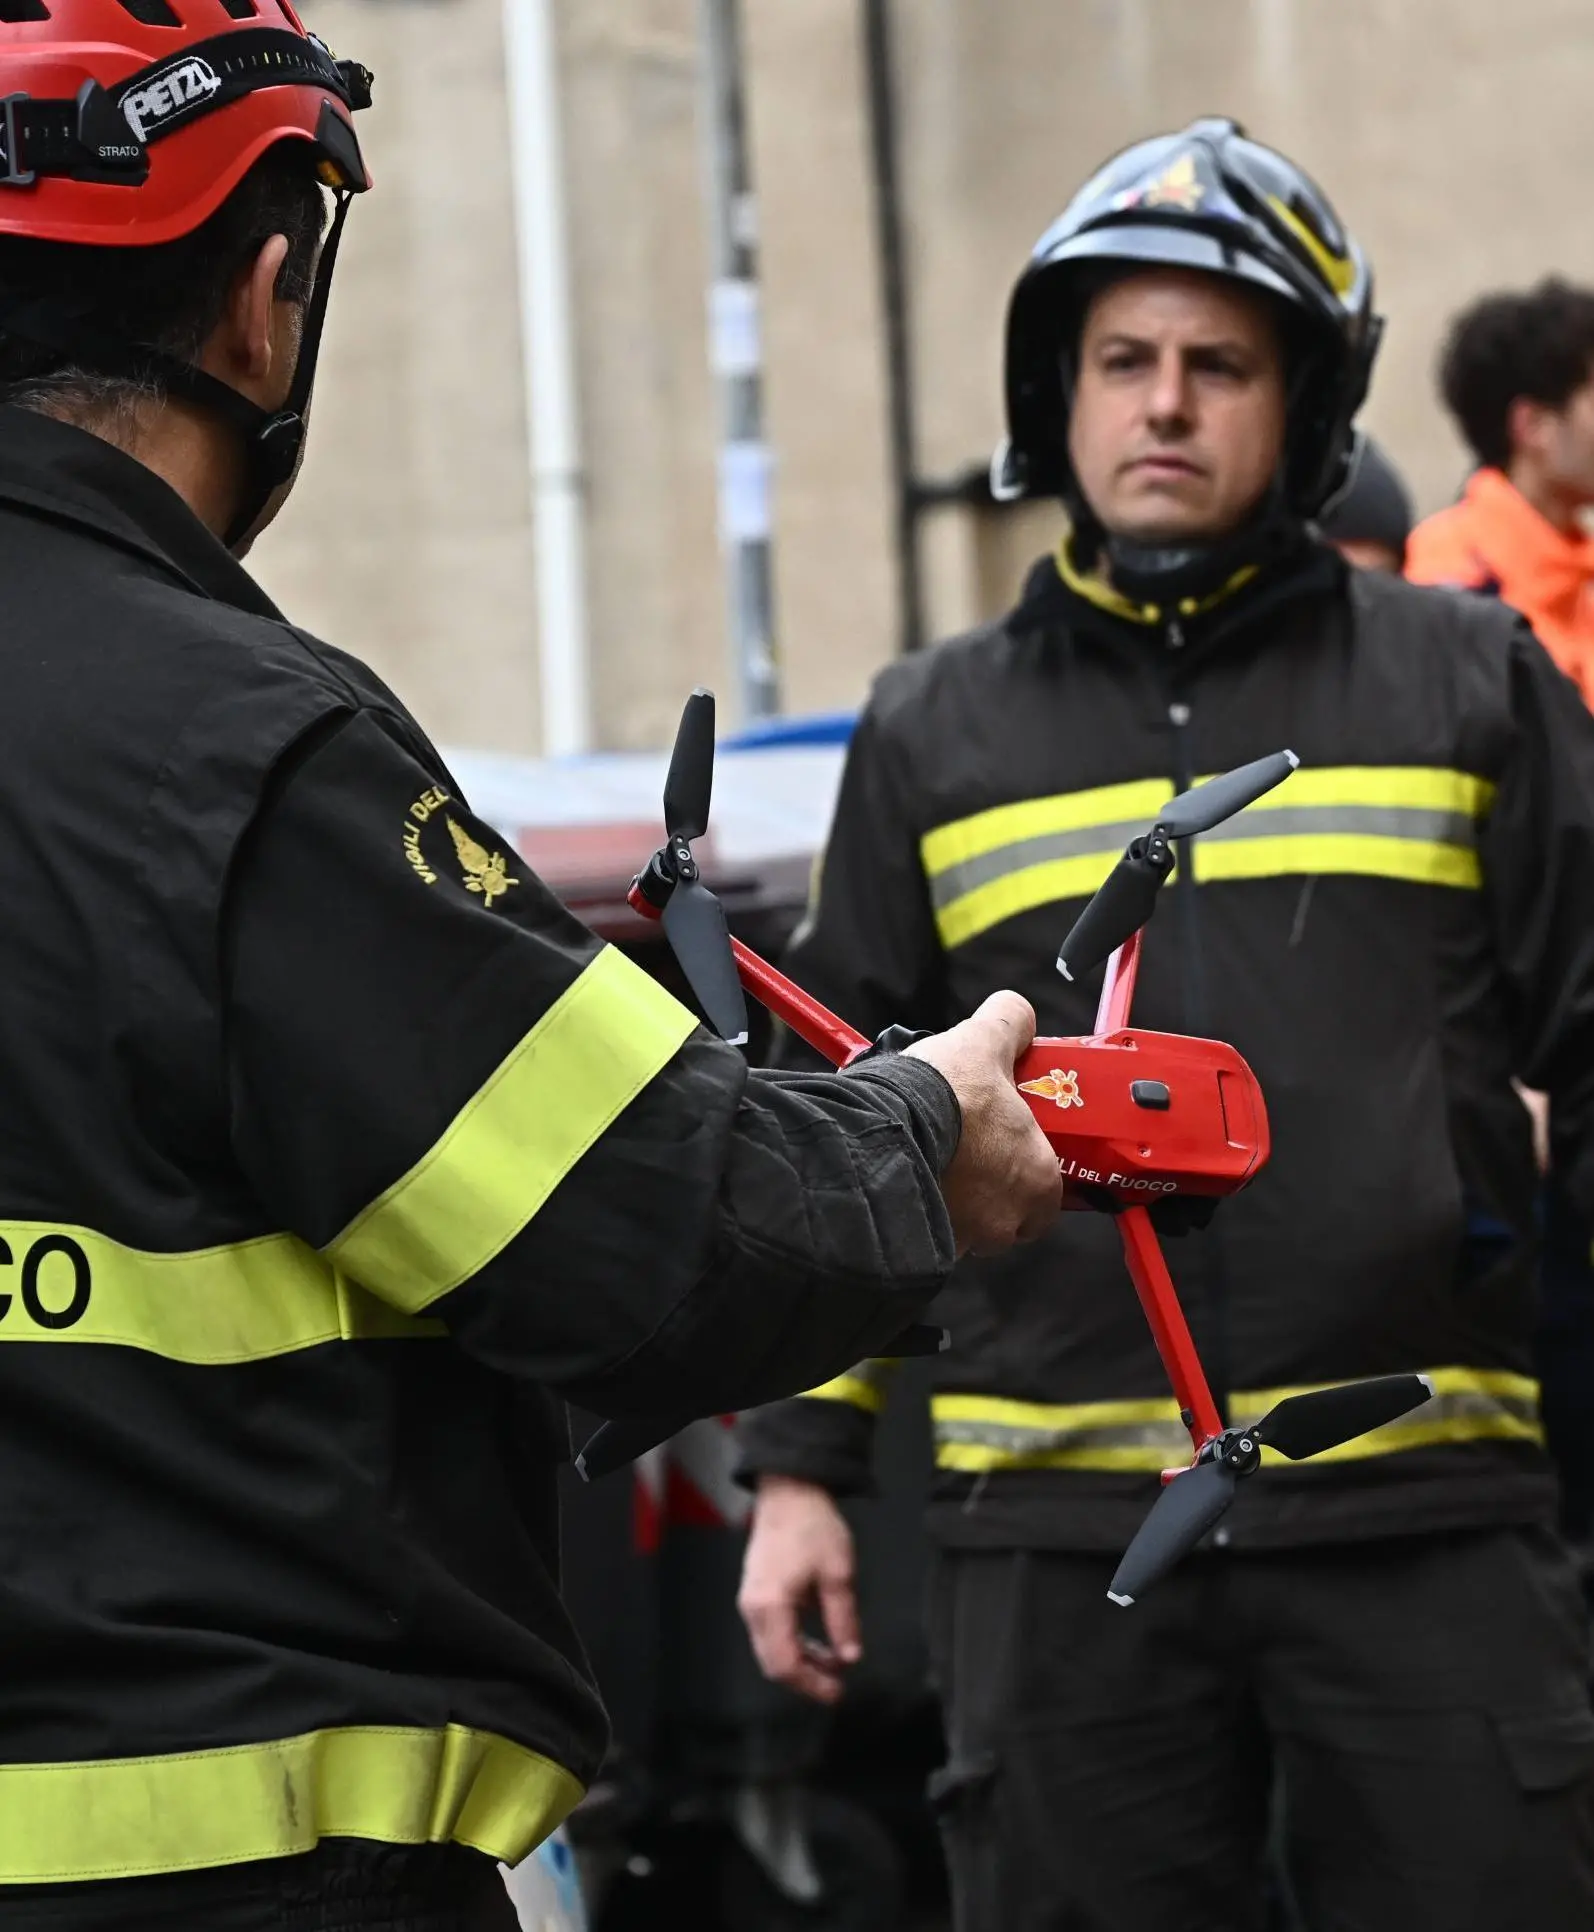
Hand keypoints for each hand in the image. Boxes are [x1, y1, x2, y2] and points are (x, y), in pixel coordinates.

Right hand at [738, 1476, 859, 1703]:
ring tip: (834, 1663)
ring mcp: (750, 1601)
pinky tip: (819, 1642)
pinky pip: (771, 1633)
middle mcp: (753, 1609)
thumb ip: (843, 1619)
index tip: (838, 1693)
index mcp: (770, 1606)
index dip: (812, 1685)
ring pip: (771, 1650)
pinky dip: (794, 1644)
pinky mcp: (756, 1594)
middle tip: (838, 1685)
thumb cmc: (813, 1527)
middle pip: (774, 1663)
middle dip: (807, 1679)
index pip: (785, 1664)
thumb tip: (850, 1656)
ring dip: (802, 1662)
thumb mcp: (838, 1574)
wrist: (789, 1492)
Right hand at [905, 991, 1063, 1254]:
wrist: (878, 1129)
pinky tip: (900, 1181)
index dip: (1025, 1169)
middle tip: (963, 1153)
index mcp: (1036, 1181)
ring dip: (948, 1205)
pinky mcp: (917, 1250)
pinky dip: (913, 1215)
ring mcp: (960, 1243)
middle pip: (1003, 1218)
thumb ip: (1010, 1023)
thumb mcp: (982, 1041)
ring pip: (962, 1231)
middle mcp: (1004, 1223)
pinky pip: (922, 1238)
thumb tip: (1017, 1013)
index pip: (1046, 1195)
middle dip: (986, 1192)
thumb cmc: (942, 1096)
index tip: (1004, 1147)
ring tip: (925, 1162)